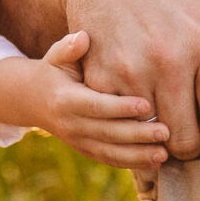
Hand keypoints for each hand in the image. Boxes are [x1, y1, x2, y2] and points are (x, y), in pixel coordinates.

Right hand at [0, 35, 169, 178]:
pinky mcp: (86, 151)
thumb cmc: (55, 70)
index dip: (120, 107)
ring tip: (164, 154)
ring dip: (138, 155)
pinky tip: (156, 162)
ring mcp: (79, 141)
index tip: (146, 105)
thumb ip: (69, 48)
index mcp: (65, 100)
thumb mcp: (57, 56)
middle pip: (107, 133)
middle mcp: (71, 125)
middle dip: (137, 135)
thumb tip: (83, 38)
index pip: (95, 106)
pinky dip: (132, 162)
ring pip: (110, 152)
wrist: (34, 100)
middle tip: (165, 132)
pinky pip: (110, 160)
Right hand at [26, 0, 199, 159]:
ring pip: (153, 138)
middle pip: (188, 141)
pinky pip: (116, 123)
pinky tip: (136, 108)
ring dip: (160, 135)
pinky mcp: (98, 74)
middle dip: (192, 140)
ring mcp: (131, 70)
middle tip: (191, 124)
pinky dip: (126, 123)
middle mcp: (171, 60)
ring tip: (167, 119)